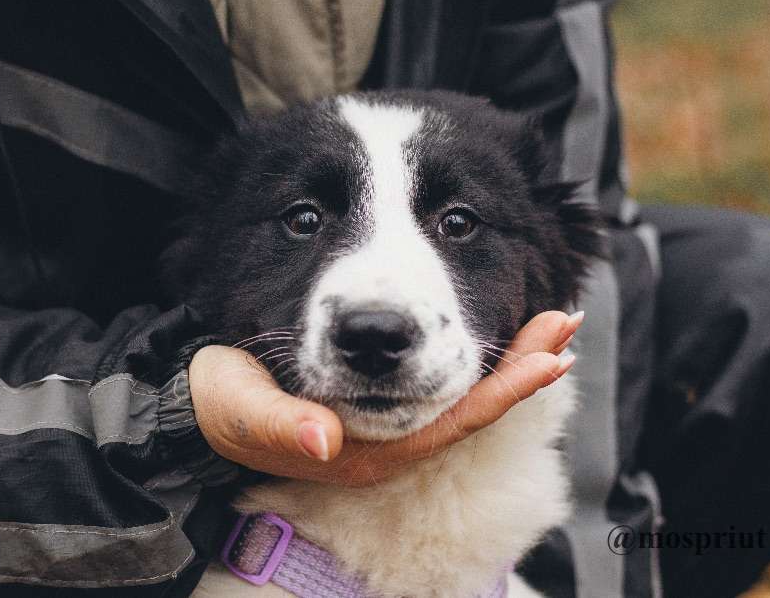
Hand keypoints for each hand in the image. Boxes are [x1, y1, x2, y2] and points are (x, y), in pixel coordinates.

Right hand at [187, 310, 582, 486]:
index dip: (502, 390)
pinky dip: (471, 353)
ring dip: (506, 357)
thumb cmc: (224, 406)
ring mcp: (386, 421)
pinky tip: (491, 332)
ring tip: (550, 321)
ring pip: (459, 389)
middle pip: (470, 403)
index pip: (450, 419)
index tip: (549, 357)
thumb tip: (322, 440)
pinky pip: (438, 379)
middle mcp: (388, 439)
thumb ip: (281, 426)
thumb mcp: (244, 412)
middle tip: (565, 322)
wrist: (204, 406)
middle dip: (521, 365)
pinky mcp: (377, 400)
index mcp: (365, 448)